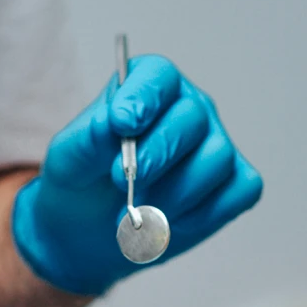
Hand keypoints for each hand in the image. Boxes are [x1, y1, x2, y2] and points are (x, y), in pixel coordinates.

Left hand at [12, 55, 262, 294]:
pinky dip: (202, 214)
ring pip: (216, 159)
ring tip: (138, 214)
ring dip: (174, 194)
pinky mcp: (237, 183)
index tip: (121, 123)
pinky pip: (237, 192)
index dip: (144, 96)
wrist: (91, 232)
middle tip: (123, 183)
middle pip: (192, 118)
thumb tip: (111, 123)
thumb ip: (88, 139)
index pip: (159, 75)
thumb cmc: (83, 182)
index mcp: (149, 88)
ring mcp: (217, 146)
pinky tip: (170, 222)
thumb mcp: (69, 160)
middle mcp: (191, 110)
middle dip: (158, 153)